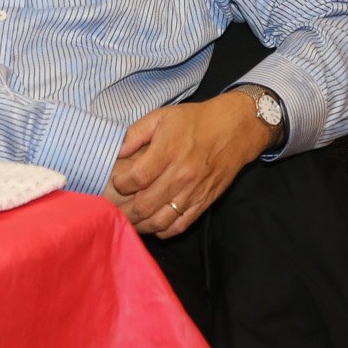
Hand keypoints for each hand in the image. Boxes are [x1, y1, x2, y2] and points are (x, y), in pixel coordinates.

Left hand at [106, 90, 274, 237]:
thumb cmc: (195, 121)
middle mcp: (182, 175)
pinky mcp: (205, 202)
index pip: (137, 178)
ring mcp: (194, 192)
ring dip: (141, 225)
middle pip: (145, 204)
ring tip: (127, 221)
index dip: (121, 185)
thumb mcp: (161, 116)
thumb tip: (115, 152)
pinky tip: (151, 225)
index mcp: (169, 151)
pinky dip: (163, 230)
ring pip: (161, 221)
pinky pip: (181, 225)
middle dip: (124, 211)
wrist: (235, 129)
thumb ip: (135, 134)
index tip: (116, 183)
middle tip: (111, 210)